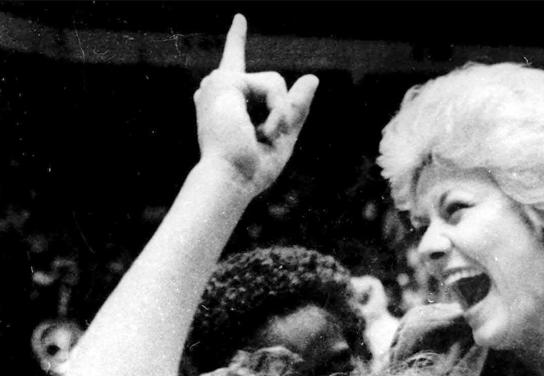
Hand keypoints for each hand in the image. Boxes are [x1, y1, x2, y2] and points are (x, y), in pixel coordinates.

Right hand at [194, 15, 318, 194]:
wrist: (231, 178)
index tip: (240, 18)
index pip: (237, 66)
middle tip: (261, 141)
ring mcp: (220, 82)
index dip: (237, 41)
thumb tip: (313, 78)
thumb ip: (295, 108)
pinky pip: (273, 86)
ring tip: (260, 135)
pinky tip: (260, 128)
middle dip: (281, 114)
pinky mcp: (226, 80)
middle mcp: (219, 88)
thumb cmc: (252, 168)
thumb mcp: (283, 136)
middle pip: (273, 87)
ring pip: (275, 83)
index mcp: (228, 102)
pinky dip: (277, 110)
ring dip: (279, 113)